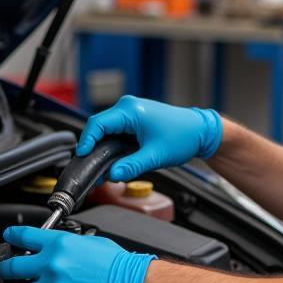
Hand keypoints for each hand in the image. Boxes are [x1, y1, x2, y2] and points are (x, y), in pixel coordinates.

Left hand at [0, 226, 155, 282]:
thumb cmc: (118, 266)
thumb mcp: (92, 243)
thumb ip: (68, 245)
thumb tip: (55, 248)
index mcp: (60, 245)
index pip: (23, 236)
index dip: (12, 236)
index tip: (9, 238)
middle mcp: (52, 266)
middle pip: (12, 267)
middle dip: (7, 269)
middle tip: (8, 271)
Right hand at [76, 95, 221, 180]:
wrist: (201, 131)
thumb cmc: (183, 137)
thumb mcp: (155, 156)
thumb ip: (132, 166)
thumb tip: (112, 175)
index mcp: (131, 110)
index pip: (98, 124)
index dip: (87, 141)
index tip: (81, 156)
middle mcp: (129, 107)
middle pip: (100, 127)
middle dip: (93, 147)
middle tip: (89, 168)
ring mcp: (132, 112)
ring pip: (107, 130)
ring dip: (103, 147)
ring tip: (100, 168)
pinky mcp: (135, 120)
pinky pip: (117, 131)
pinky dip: (113, 145)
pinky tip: (113, 160)